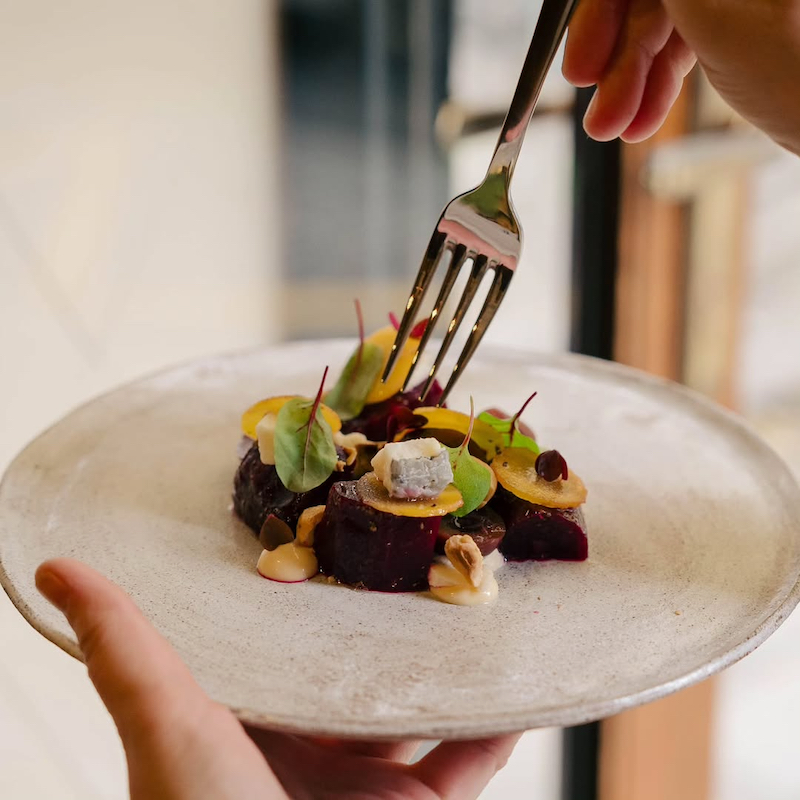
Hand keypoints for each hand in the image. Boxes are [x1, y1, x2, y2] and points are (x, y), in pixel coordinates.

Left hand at [35, 559, 520, 799]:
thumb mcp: (168, 729)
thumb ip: (126, 653)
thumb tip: (55, 566)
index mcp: (253, 723)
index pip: (288, 643)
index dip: (315, 593)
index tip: (344, 536)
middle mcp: (313, 751)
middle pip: (362, 674)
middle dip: (395, 625)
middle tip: (427, 557)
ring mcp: (370, 787)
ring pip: (423, 712)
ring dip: (453, 668)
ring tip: (482, 604)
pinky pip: (470, 762)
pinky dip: (498, 728)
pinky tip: (520, 685)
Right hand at [563, 0, 799, 154]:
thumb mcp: (721, 23)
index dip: (605, 10)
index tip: (580, 59)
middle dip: (617, 53)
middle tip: (593, 104)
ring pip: (668, 19)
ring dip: (632, 78)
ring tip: (612, 126)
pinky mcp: (749, 14)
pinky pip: (692, 38)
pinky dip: (661, 80)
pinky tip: (641, 118)